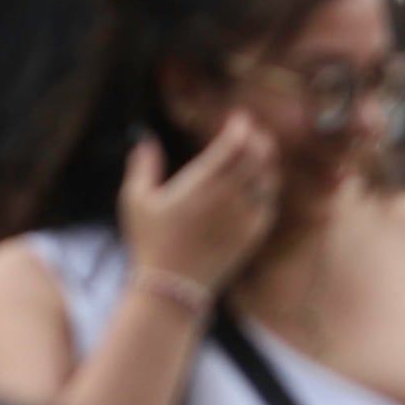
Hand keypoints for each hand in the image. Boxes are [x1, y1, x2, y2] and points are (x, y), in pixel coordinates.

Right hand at [117, 113, 283, 295]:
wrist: (174, 287)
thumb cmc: (150, 241)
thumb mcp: (135, 199)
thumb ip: (142, 165)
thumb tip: (145, 139)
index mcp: (202, 184)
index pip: (234, 145)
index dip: (240, 127)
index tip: (237, 118)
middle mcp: (229, 198)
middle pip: (258, 159)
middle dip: (259, 140)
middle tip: (253, 131)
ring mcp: (245, 218)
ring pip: (268, 181)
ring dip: (266, 163)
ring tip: (259, 153)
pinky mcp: (252, 236)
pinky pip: (270, 205)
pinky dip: (268, 189)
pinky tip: (260, 185)